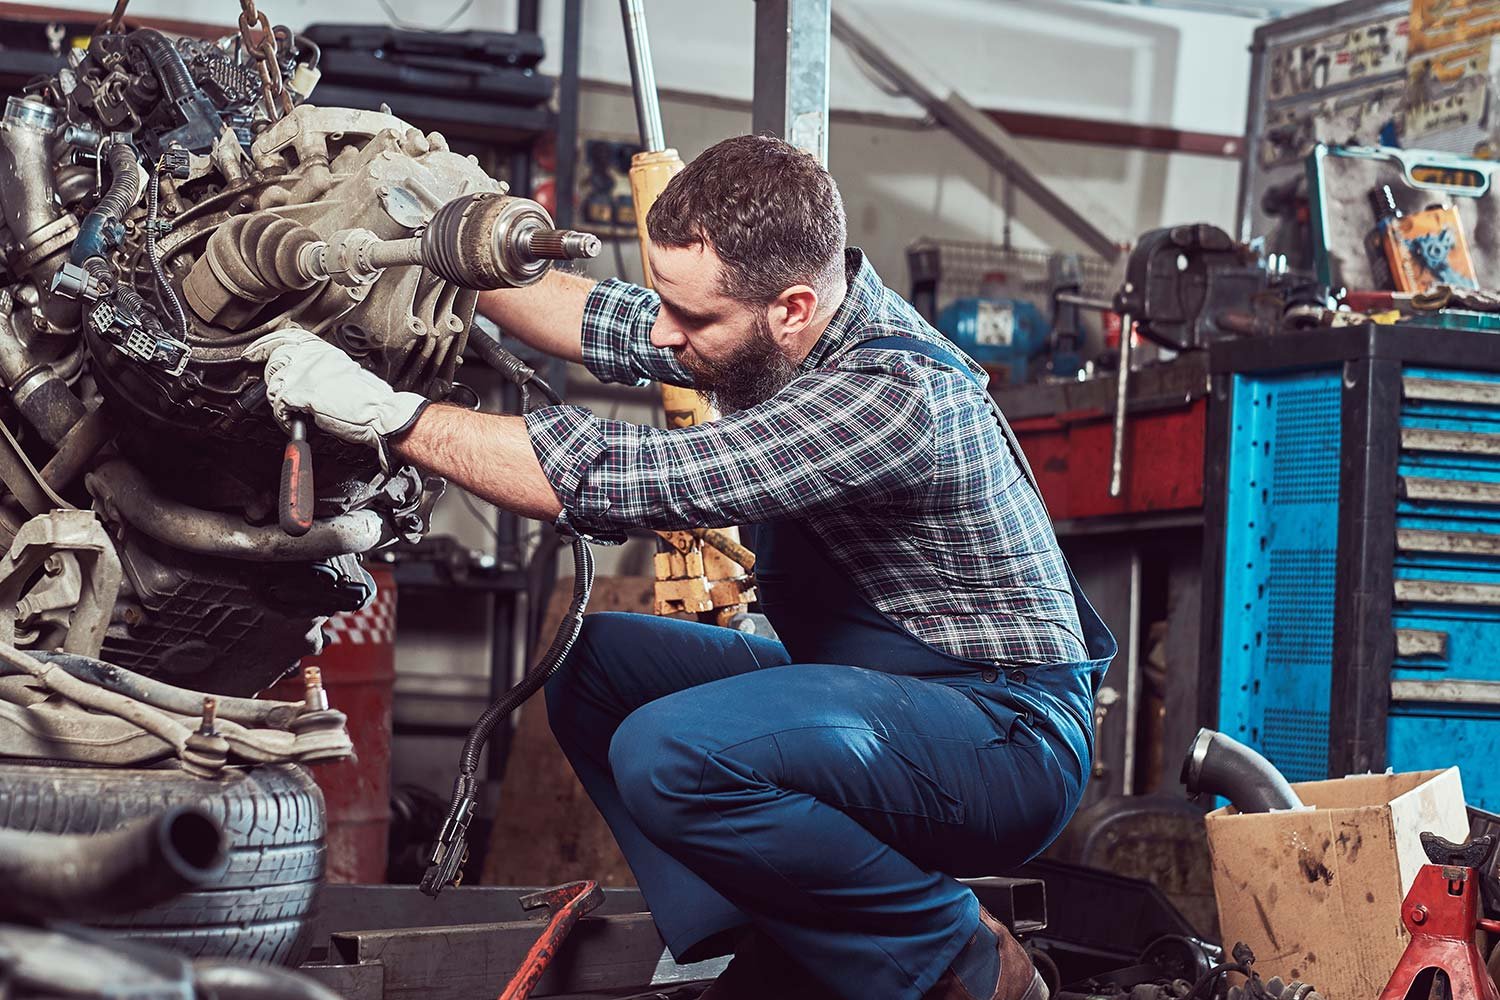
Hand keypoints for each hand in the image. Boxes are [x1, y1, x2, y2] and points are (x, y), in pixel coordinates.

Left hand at [243, 329, 428, 471]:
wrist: (381, 413)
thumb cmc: (371, 400)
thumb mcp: (346, 372)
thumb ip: (323, 369)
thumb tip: (308, 376)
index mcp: (324, 350)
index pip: (287, 336)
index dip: (265, 343)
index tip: (254, 352)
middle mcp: (312, 357)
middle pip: (274, 360)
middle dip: (273, 380)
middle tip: (282, 395)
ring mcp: (305, 373)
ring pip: (274, 384)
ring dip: (280, 402)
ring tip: (293, 413)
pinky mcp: (301, 393)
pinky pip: (279, 405)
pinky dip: (284, 418)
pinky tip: (295, 422)